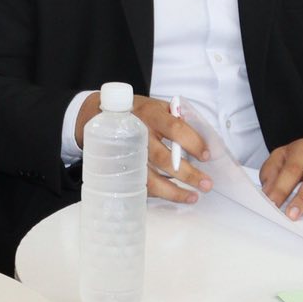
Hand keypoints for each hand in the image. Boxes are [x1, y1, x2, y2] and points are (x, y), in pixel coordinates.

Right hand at [75, 92, 211, 203]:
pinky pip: (140, 185)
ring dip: (174, 191)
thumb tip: (199, 133)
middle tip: (206, 183)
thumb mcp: (154, 105)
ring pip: (150, 178)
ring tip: (193, 197)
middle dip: (188, 173)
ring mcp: (127, 154)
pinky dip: (158, 193)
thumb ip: (175, 116)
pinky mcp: (120, 168)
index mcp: (149, 114)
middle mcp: (137, 134)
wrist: (96, 115)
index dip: (193, 142)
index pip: (175, 128)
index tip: (206, 155)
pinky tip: (174, 196)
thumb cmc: (134, 111)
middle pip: (164, 158)